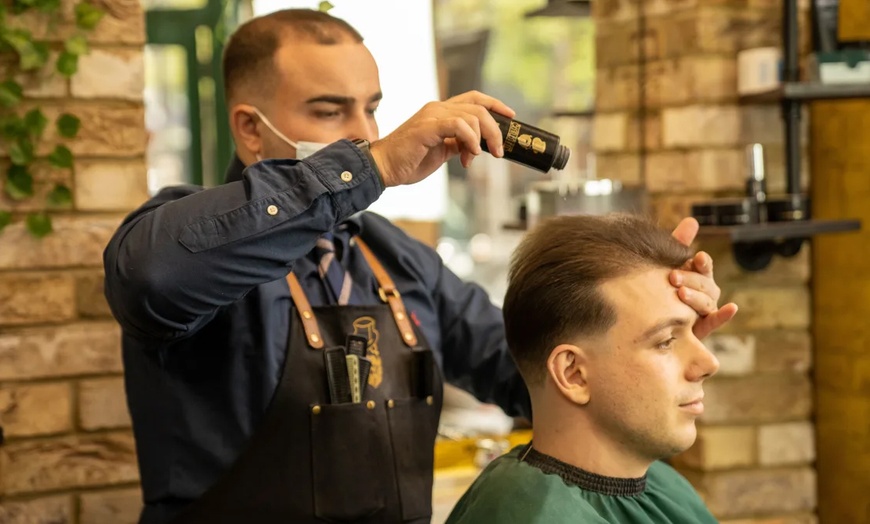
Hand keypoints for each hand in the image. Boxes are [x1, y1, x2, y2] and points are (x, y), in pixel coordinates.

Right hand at [369, 90, 514, 186]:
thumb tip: (476, 147)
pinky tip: (468, 154)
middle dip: (495, 129)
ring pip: (472, 116)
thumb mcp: (440, 151)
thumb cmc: (408, 161)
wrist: (384, 167)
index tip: (511, 117)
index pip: (474, 99)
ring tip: (475, 157)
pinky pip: (458, 125)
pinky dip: (470, 139)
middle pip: (479, 107)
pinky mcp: (428, 127)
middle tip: (499, 151)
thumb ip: (457, 144)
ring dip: (483, 138)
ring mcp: (432, 116)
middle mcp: (437, 109)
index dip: (495, 105)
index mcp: (441, 112)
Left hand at [670, 217, 738, 338]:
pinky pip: (714, 322)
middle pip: (704, 284)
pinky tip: (732, 308)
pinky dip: (724, 316)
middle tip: (673, 277)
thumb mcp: (665, 265)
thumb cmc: (659, 288)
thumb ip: (679, 244)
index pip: (704, 267)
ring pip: (707, 302)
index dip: (702, 262)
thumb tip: (692, 221)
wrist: (645, 320)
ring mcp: (703, 311)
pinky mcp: (700, 328)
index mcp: (697, 276)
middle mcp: (704, 293)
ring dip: (698, 297)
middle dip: (691, 280)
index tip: (697, 257)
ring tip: (682, 294)